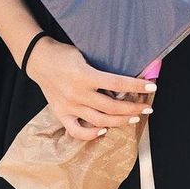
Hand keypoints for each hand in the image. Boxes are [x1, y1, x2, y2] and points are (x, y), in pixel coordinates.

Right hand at [26, 38, 155, 140]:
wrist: (38, 59)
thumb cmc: (63, 53)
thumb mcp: (84, 54)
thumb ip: (100, 69)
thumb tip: (123, 80)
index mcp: (84, 75)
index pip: (117, 84)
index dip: (136, 87)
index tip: (151, 87)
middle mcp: (77, 93)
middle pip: (111, 107)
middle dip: (133, 108)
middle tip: (147, 107)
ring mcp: (69, 106)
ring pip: (99, 121)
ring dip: (119, 121)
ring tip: (133, 118)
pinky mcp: (60, 114)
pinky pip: (77, 131)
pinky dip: (91, 134)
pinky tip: (104, 131)